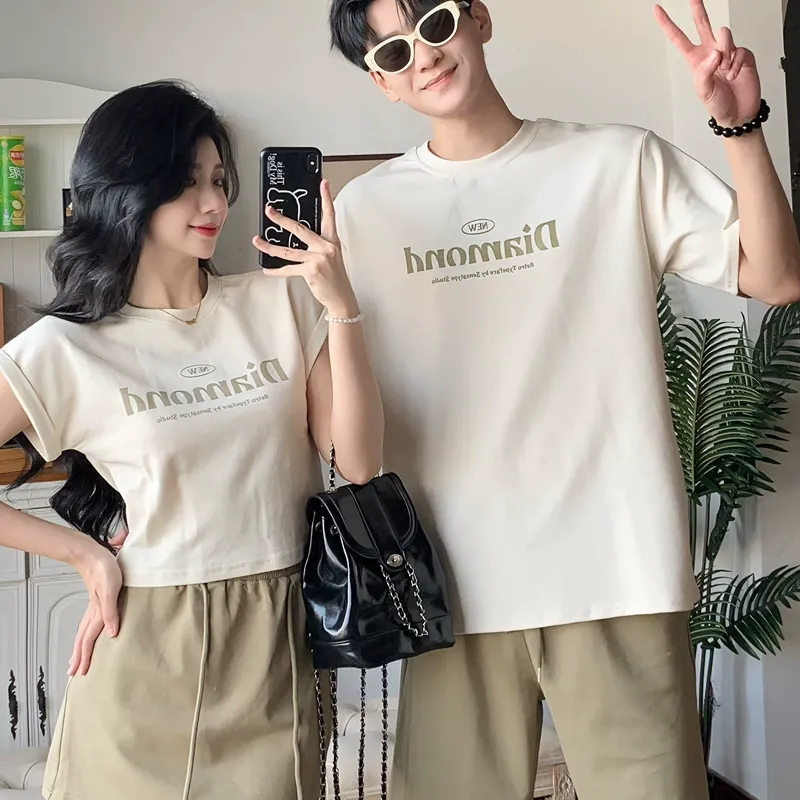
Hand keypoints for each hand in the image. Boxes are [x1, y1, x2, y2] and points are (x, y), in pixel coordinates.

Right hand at [68, 530, 126, 676]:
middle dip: (79, 656)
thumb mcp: (112, 590)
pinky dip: (86, 632)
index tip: (81, 672)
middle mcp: (94, 611)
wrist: (94, 554)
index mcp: (97, 612)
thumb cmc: (105, 569)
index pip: (89, 639)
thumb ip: (111, 612)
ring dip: (80, 646)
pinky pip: (89, 622)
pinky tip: (89, 632)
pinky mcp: (98, 598)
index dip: (86, 656)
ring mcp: (95, 605)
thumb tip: (111, 634)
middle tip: (73, 672)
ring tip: (77, 657)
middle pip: (83, 638)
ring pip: (84, 631)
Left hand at [252, 179, 359, 317]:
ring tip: (258, 241)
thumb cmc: (335, 278)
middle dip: (281, 219)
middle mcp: (325, 247)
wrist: (341, 297)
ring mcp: (318, 259)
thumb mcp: (332, 256)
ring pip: (288, 250)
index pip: (329, 215)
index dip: (326, 198)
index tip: (322, 183)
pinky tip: (267, 270)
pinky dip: (276, 271)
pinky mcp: (311, 271)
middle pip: (299, 229)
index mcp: (331, 241)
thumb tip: (299, 238)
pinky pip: (289, 269)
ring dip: (270, 246)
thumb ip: (318, 245)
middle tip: (269, 211)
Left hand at [655, 1, 760, 126]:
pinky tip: (734, 75)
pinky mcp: (742, 55)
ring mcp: (727, 52)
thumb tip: (715, 53)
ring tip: (724, 68)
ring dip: (724, 50)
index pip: (678, 38)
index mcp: (695, 60)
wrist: (738, 113)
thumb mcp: (702, 92)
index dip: (667, 24)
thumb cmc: (718, 105)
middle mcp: (710, 52)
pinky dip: (736, 64)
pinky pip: (739, 50)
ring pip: (723, 34)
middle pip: (702, 24)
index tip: (657, 10)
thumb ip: (704, 71)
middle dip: (698, 9)